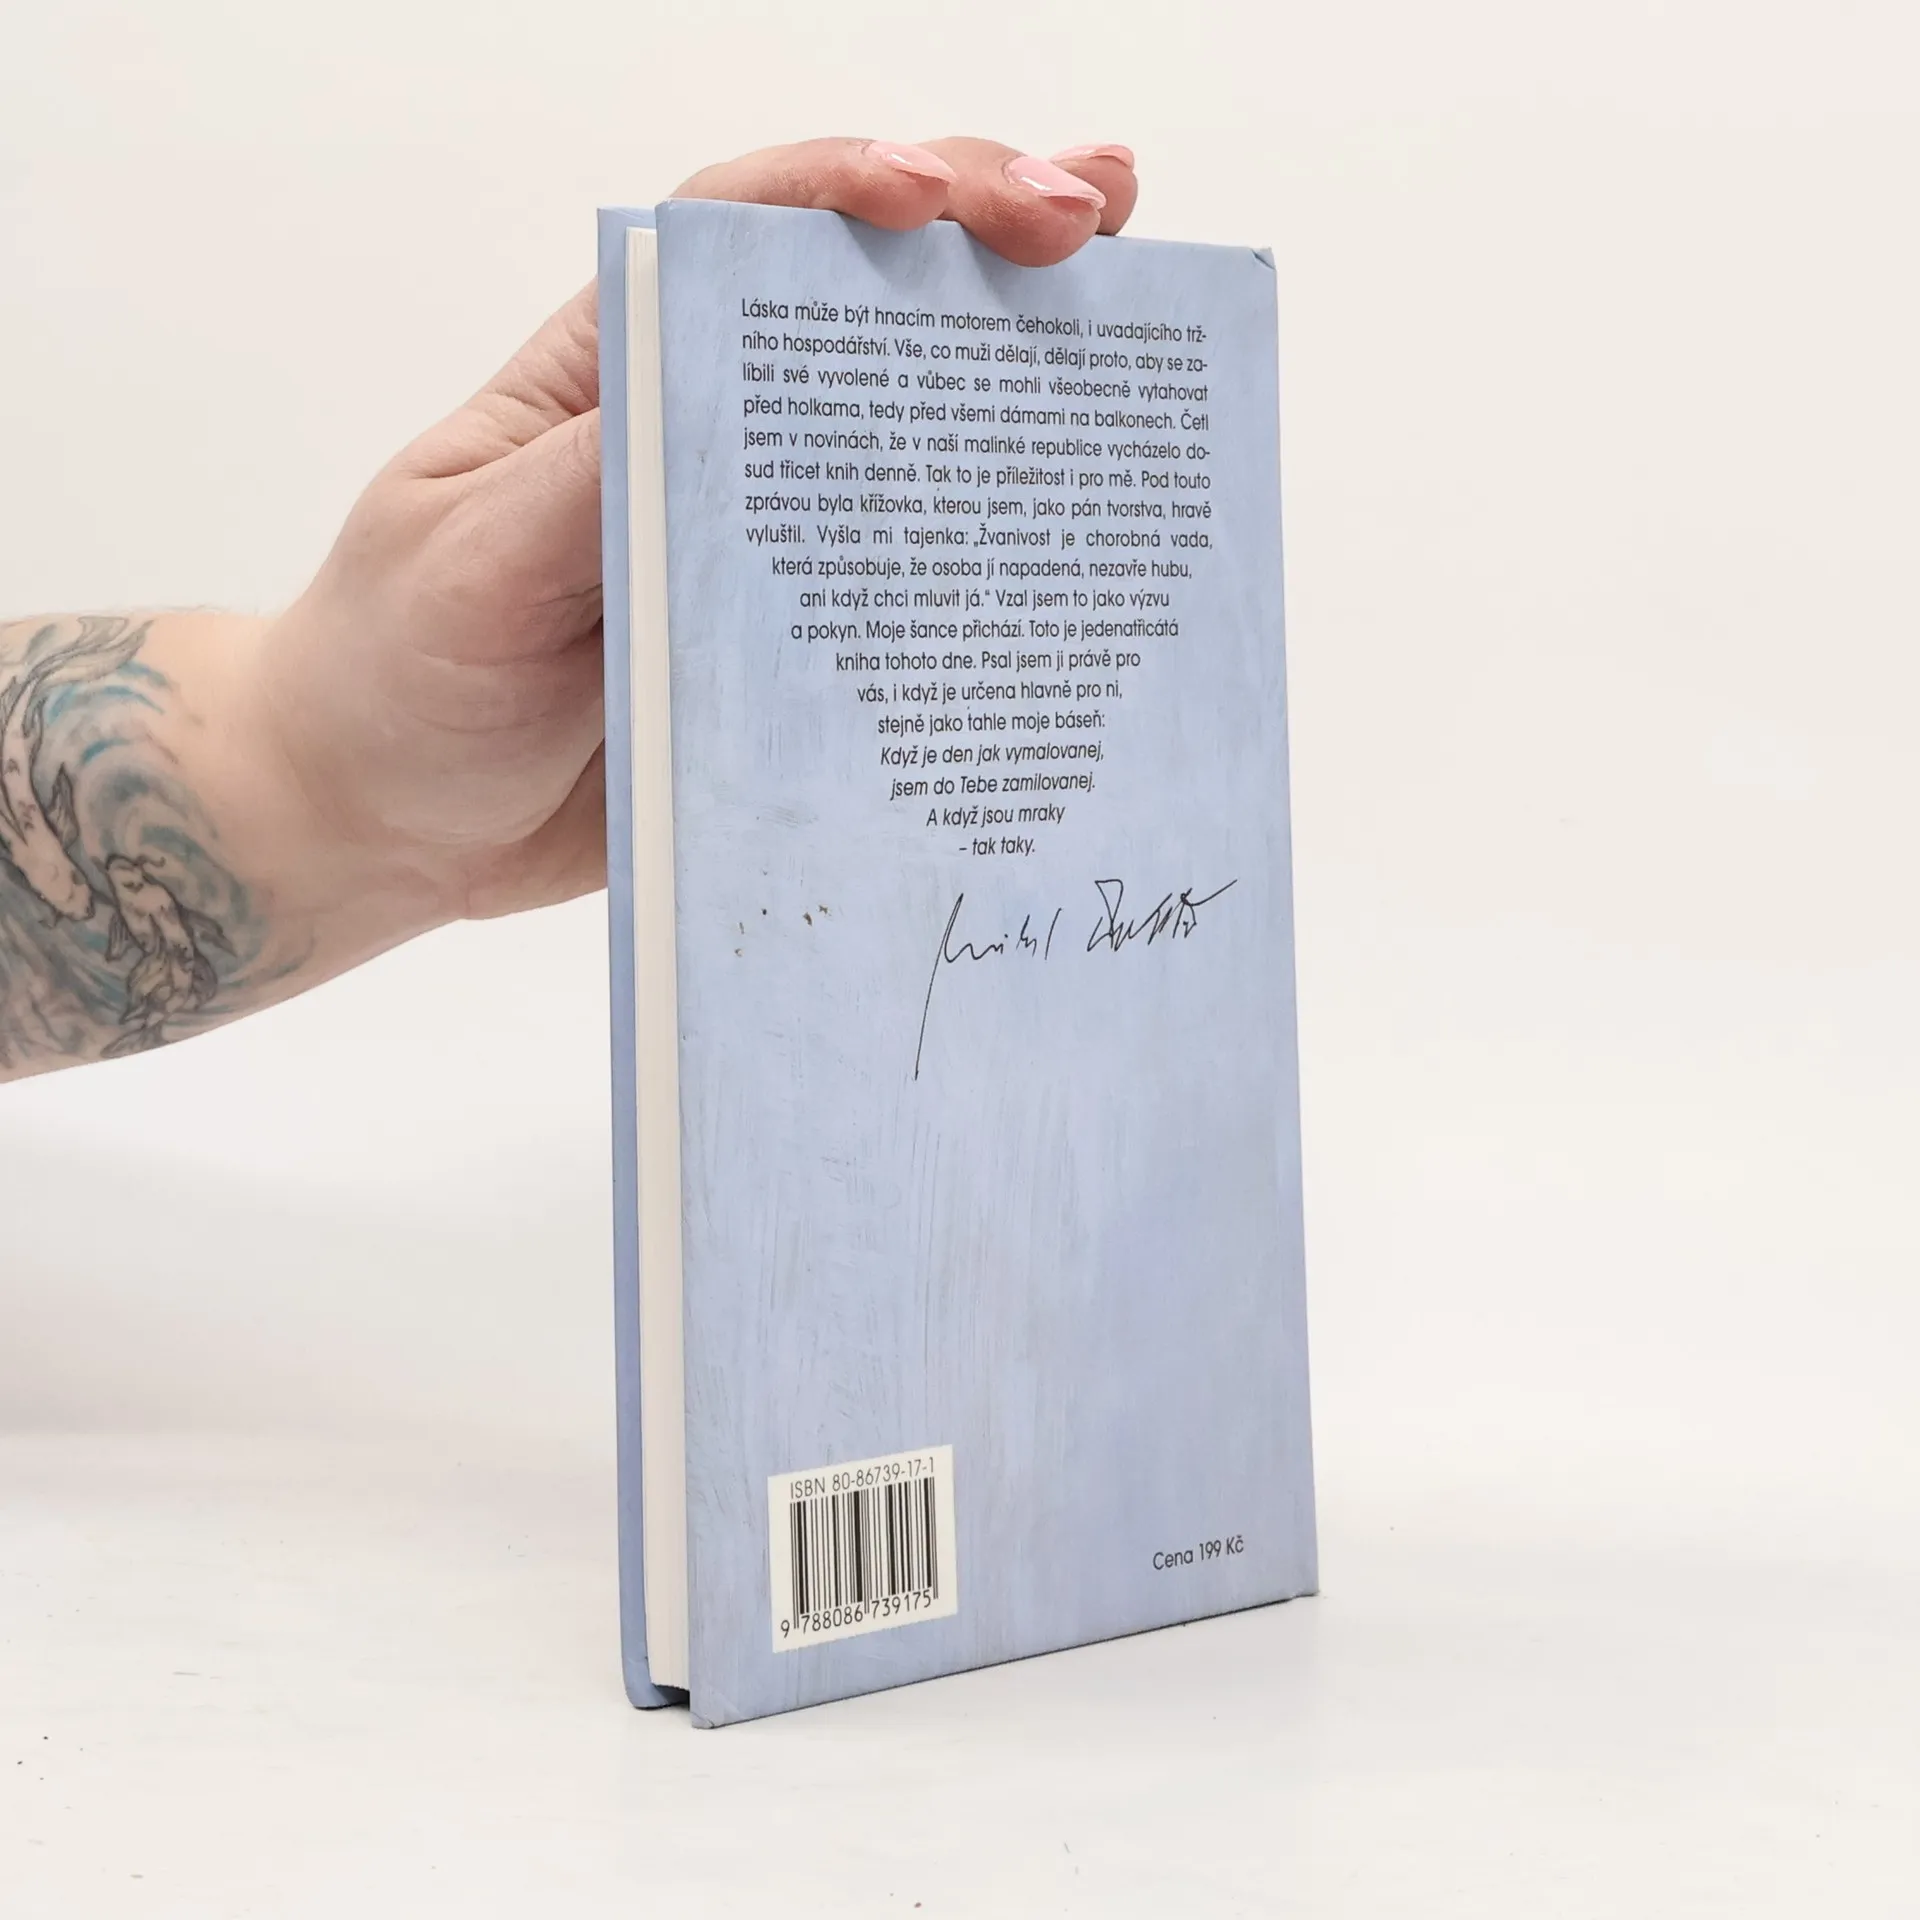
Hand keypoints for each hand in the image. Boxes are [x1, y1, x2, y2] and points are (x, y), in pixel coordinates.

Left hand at [262, 137, 1140, 929]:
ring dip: (1023, 368)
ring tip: (1137, 317)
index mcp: (615, 375)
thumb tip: (732, 410)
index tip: (940, 198)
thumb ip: (596, 484)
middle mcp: (708, 437)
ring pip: (910, 433)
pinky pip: (908, 587)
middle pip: (861, 302)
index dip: (851, 189)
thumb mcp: (470, 560)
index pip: (741, 233)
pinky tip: (1078, 532)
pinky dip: (997, 551)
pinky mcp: (793, 645)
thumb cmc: (398, 670)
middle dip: (988, 232)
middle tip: (1103, 216)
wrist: (389, 823)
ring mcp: (764, 543)